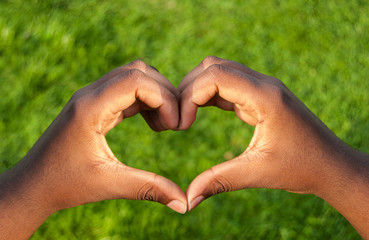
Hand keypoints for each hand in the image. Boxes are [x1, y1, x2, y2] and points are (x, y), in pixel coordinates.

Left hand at [0, 60, 185, 238]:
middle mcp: (90, 95)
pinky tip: (152, 124)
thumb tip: (183, 204)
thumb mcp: (109, 185)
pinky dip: (145, 102)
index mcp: (91, 107)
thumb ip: (148, 188)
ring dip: (155, 96)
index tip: (175, 126)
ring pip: (132, 77)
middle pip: (137, 71)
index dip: (164, 98)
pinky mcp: (94, 105)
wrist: (34, 184)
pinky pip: (126, 91)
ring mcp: (91, 97)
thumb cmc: (65, 184)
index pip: (136, 80)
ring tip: (165, 125)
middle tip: (175, 124)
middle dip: (164, 93)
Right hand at [178, 56, 355, 208]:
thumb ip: (219, 181)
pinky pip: (229, 84)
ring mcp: (263, 88)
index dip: (190, 96)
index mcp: (265, 96)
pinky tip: (200, 113)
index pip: (215, 75)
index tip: (182, 126)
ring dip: (198, 89)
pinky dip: (210, 95)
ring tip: (185, 115)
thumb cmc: (301, 168)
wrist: (330, 165)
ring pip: (220, 71)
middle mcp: (264, 84)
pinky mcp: (261, 96)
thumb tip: (187, 200)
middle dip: (189, 89)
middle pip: (213, 67)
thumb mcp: (257, 173)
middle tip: (178, 119)